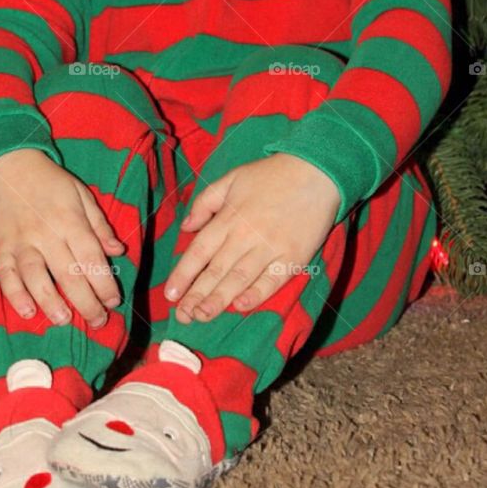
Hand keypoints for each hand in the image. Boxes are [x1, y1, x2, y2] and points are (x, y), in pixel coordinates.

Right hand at [0, 148, 124, 326]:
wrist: (7, 166)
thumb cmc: (50, 182)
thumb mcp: (81, 194)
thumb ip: (99, 225)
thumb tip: (118, 251)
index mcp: (70, 219)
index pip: (91, 257)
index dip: (104, 282)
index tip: (114, 301)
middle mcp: (45, 233)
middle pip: (68, 273)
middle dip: (86, 301)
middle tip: (98, 321)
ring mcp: (20, 242)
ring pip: (36, 277)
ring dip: (52, 302)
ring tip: (65, 320)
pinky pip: (6, 276)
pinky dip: (15, 295)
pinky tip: (28, 311)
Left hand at [163, 153, 341, 322]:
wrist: (316, 171)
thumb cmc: (271, 175)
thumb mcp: (232, 178)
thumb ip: (205, 202)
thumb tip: (185, 227)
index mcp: (228, 218)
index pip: (199, 252)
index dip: (182, 274)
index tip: (170, 295)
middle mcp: (246, 235)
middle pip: (216, 271)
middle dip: (196, 295)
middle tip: (182, 316)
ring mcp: (270, 247)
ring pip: (240, 279)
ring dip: (219, 300)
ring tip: (202, 316)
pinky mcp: (294, 256)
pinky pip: (273, 280)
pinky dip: (257, 294)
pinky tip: (241, 306)